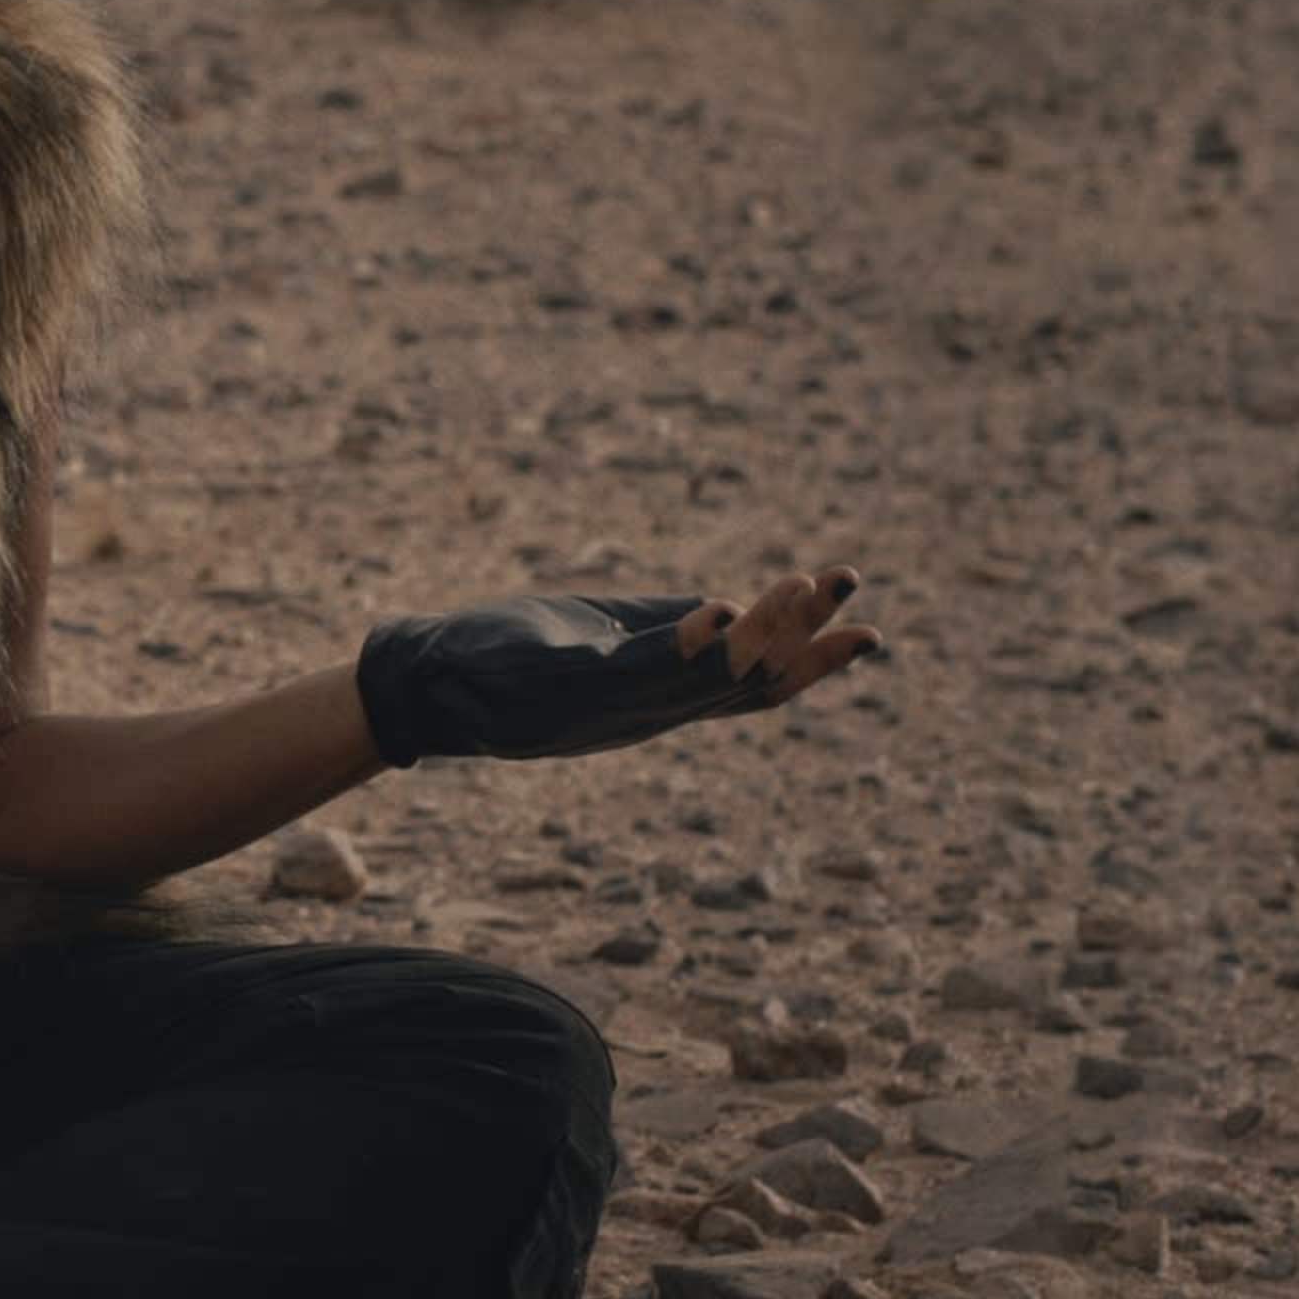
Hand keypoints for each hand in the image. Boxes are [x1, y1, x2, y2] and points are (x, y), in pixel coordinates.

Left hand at [353, 566, 882, 768]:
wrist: (432, 688)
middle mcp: (650, 710)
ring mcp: (611, 703)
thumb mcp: (604, 644)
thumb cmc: (513, 660)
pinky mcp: (566, 684)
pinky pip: (634, 670)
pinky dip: (679, 646)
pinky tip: (715, 611)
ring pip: (703, 681)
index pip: (758, 686)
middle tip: (855, 595)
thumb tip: (730, 613)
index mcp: (665, 698)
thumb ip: (665, 634)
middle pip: (748, 687)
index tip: (866, 620)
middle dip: (805, 643)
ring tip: (797, 587)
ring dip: (755, 637)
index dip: (815, 659)